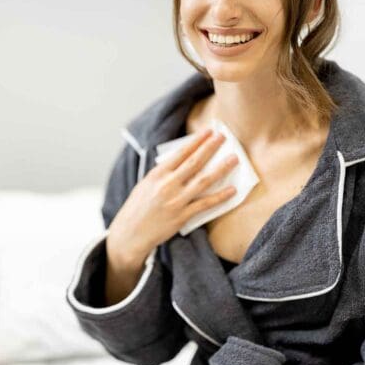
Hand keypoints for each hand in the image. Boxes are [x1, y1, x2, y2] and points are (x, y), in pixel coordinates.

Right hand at [107, 128, 238, 268]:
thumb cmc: (137, 208)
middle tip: (223, 137)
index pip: (181, 153)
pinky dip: (220, 196)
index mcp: (157, 174)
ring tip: (234, 159)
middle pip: (195, 162)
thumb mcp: (146, 184)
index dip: (197, 141)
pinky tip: (232, 190)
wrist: (130, 233)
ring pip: (204, 181)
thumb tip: (183, 162)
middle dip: (211, 148)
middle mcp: (168, 185)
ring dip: (221, 168)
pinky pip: (205, 204)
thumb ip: (163, 173)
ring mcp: (176, 200)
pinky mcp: (182, 216)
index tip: (209, 131)